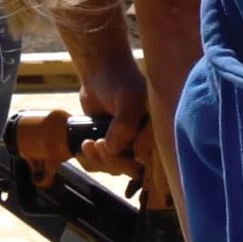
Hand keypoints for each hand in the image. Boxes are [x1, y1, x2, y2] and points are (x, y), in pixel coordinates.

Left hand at [78, 56, 150, 173]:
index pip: (148, 161)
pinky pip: (102, 164)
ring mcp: (127, 144)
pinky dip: (90, 159)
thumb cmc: (119, 81)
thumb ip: (125, 123)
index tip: (108, 143)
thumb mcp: (127, 98)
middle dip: (111, 161)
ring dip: (98, 160)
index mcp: (158, 133)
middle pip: (131, 169)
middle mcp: (146, 141)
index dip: (127, 159)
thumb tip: (114, 149)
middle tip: (96, 143)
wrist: (100, 72)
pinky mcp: (110, 145)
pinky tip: (84, 145)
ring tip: (87, 143)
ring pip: (115, 168)